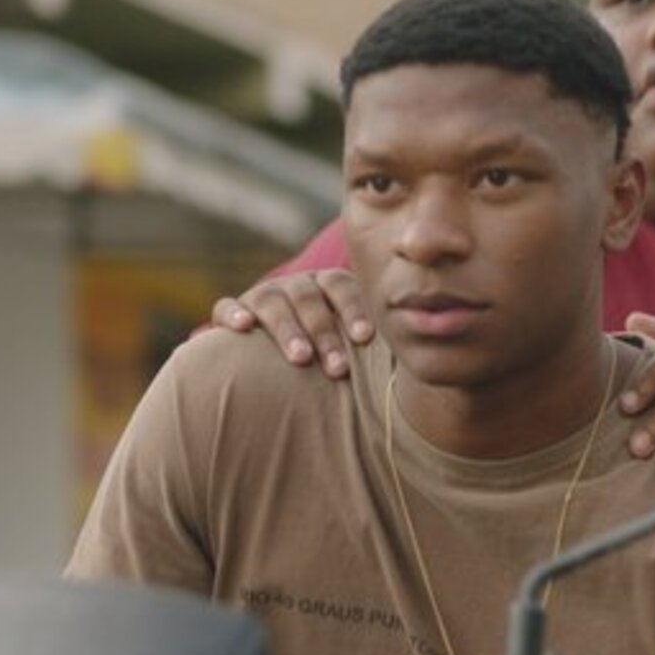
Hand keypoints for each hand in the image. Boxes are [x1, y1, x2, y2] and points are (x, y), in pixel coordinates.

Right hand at [212, 269, 372, 378]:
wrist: (286, 362)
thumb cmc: (335, 356)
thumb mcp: (356, 348)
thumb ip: (377, 347)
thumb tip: (427, 363)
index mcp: (328, 287)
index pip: (342, 287)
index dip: (353, 309)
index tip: (365, 338)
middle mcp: (296, 287)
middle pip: (309, 298)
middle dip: (325, 332)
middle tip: (337, 368)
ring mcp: (263, 296)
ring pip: (272, 301)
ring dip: (287, 328)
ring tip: (301, 358)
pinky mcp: (234, 312)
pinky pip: (227, 306)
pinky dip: (233, 313)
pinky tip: (242, 328)